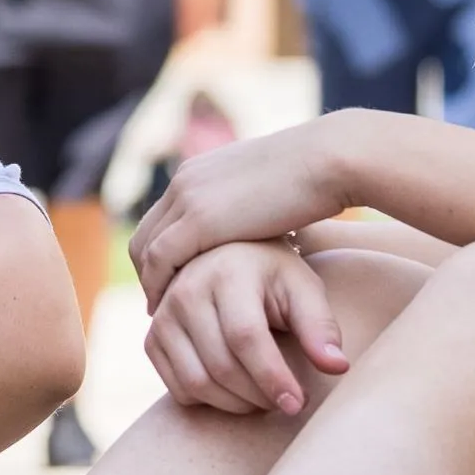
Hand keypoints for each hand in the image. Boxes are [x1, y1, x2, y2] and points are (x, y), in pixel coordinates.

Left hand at [127, 115, 353, 305]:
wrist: (329, 160)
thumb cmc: (316, 178)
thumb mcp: (270, 189)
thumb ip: (251, 205)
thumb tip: (258, 223)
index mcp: (200, 171)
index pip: (161, 218)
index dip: (159, 254)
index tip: (170, 283)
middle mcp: (185, 181)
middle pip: (145, 234)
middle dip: (148, 272)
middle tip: (160, 304)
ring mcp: (188, 198)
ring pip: (145, 249)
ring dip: (150, 283)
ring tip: (163, 314)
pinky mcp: (199, 220)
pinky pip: (160, 260)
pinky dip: (158, 286)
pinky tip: (170, 308)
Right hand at [145, 237, 352, 417]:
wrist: (226, 258)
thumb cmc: (273, 277)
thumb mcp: (303, 289)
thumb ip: (320, 326)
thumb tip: (337, 367)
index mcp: (226, 274)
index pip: (246, 337)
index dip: (273, 377)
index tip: (298, 404)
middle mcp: (186, 291)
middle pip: (221, 366)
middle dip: (259, 396)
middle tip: (287, 402)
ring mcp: (163, 316)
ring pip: (197, 383)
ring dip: (236, 404)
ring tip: (265, 397)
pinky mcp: (152, 339)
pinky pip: (179, 389)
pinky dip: (210, 402)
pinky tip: (235, 390)